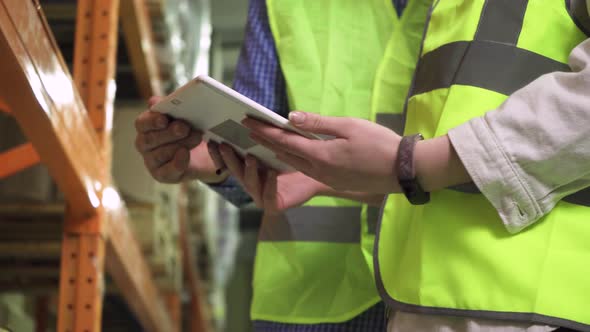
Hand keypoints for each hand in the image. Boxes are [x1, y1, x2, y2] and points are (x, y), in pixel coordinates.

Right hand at [135, 96, 222, 183]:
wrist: (205, 151)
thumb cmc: (190, 128)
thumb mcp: (183, 113)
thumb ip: (169, 106)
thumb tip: (154, 102)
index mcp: (146, 126)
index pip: (142, 123)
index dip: (151, 121)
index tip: (164, 119)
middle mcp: (144, 144)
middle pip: (149, 139)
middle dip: (169, 133)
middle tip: (185, 127)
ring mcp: (152, 161)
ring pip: (159, 154)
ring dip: (180, 144)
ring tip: (197, 137)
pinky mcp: (162, 175)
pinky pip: (167, 171)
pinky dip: (177, 163)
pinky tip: (186, 154)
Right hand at [211, 143, 324, 213]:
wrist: (318, 175)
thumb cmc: (296, 158)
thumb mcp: (277, 144)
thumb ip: (263, 136)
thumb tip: (246, 117)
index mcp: (248, 168)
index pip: (228, 161)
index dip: (218, 152)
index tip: (211, 139)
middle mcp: (251, 182)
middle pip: (236, 171)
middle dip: (229, 158)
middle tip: (224, 145)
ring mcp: (261, 196)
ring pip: (250, 183)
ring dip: (249, 170)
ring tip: (251, 157)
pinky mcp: (274, 205)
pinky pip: (269, 196)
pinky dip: (270, 184)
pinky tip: (272, 173)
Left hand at [242, 112, 401, 192]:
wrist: (403, 170)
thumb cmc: (380, 143)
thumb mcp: (349, 126)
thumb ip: (318, 123)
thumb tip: (291, 116)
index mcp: (321, 155)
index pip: (284, 141)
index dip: (264, 131)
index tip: (247, 121)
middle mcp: (320, 170)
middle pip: (284, 155)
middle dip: (265, 142)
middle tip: (248, 130)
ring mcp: (328, 179)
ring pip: (294, 165)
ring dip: (277, 153)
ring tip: (264, 141)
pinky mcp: (336, 183)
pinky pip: (307, 170)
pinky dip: (293, 160)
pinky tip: (290, 154)